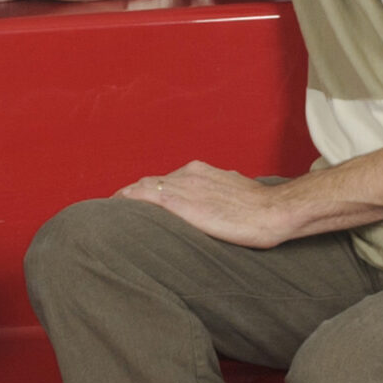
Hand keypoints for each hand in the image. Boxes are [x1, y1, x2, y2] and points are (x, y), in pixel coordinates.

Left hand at [116, 160, 297, 248]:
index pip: (167, 180)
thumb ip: (219, 196)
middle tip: (116, 207)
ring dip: (125, 197)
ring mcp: (183, 186)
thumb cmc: (260, 209)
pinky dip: (128, 200)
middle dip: (132, 194)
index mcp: (202, 171)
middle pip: (151, 182)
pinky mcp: (180, 202)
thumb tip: (215, 207)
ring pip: (143, 187)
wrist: (272, 211)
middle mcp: (189, 174)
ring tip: (110, 210)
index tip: (137, 201)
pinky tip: (116, 208)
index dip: (149, 190)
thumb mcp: (236, 195)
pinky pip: (145, 197)